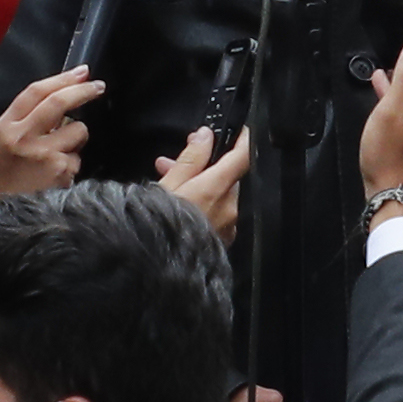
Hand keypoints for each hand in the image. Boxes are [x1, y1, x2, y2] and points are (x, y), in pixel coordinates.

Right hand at [0, 66, 101, 198]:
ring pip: (77, 129)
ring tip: (60, 153)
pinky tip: (58, 173)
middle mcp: (22, 137)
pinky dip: (73, 162)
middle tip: (98, 86)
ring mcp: (42, 154)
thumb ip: (28, 117)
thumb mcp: (6, 140)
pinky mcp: (60, 171)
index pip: (35, 92)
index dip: (62, 78)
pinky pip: (79, 157)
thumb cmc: (7, 174)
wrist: (2, 211)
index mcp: (5, 126)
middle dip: (83, 90)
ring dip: (77, 138)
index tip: (81, 72)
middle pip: (58, 102)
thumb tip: (66, 94)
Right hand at [158, 126, 250, 241]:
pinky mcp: (222, 242)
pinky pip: (217, 216)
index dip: (243, 140)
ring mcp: (227, 227)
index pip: (242, 157)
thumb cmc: (159, 226)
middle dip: (203, 167)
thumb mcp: (169, 185)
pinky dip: (203, 207)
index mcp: (216, 189)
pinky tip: (181, 208)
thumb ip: (190, 158)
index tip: (240, 130)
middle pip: (226, 177)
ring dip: (200, 186)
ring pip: (219, 197)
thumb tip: (205, 136)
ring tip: (168, 185)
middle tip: (174, 162)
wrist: (159, 271)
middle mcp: (228, 207)